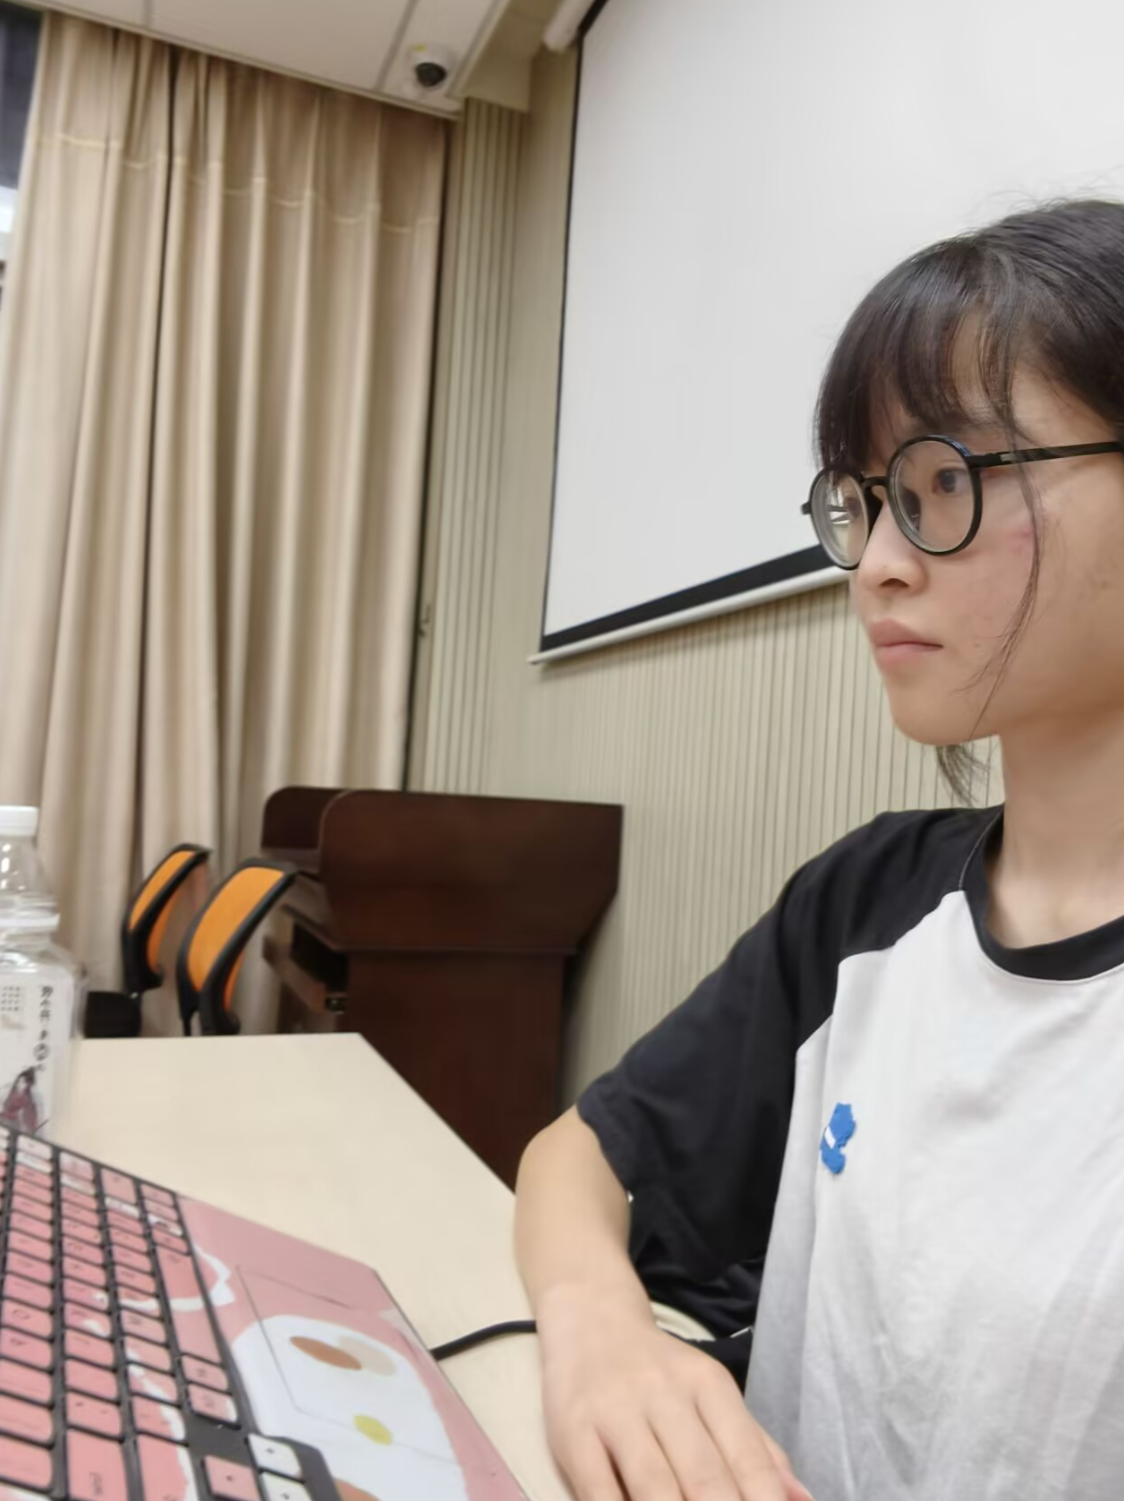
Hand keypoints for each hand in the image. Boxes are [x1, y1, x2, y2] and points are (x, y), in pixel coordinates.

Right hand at [538, 1287, 813, 1500]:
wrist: (591, 1322)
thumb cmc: (660, 1373)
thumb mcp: (712, 1393)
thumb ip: (757, 1448)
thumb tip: (801, 1499)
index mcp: (708, 1384)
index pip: (747, 1456)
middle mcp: (664, 1392)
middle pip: (704, 1477)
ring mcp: (616, 1410)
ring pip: (654, 1486)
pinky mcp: (574, 1431)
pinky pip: (599, 1489)